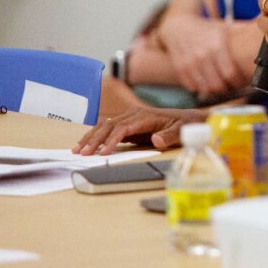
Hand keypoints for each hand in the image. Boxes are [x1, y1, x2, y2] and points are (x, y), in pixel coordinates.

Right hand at [74, 107, 207, 154]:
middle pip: (109, 126)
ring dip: (91, 137)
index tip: (103, 153)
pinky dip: (96, 136)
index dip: (111, 140)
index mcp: (145, 116)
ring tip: (78, 149)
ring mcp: (130, 118)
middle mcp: (134, 114)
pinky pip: (108, 129)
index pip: (123, 128)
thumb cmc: (186, 125)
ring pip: (105, 126)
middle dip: (95, 140)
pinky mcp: (128, 124)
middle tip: (83, 153)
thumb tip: (156, 140)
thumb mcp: (182, 131)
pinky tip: (86, 144)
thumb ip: (170, 136)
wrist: (190, 119)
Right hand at [158, 13, 247, 97]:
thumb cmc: (208, 30)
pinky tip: (208, 84)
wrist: (179, 27)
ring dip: (215, 92)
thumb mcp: (225, 28)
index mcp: (217, 44)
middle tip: (234, 88)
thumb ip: (244, 32)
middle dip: (228, 89)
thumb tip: (267, 33)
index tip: (245, 83)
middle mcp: (202, 54)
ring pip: (205, 88)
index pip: (230, 72)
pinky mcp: (179, 69)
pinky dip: (201, 89)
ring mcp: (189, 62)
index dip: (239, 82)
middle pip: (217, 84)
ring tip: (223, 88)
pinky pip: (193, 87)